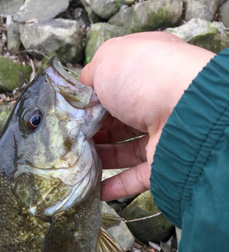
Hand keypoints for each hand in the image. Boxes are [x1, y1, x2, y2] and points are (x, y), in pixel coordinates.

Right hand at [80, 32, 214, 200]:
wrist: (185, 108)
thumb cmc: (144, 75)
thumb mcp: (107, 61)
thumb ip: (89, 74)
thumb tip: (81, 90)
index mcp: (144, 72)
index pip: (112, 89)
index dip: (89, 102)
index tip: (68, 115)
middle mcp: (154, 102)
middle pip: (116, 122)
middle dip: (91, 133)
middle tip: (67, 142)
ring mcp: (161, 133)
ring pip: (124, 150)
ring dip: (99, 159)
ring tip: (74, 165)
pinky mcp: (164, 163)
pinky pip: (136, 177)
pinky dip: (115, 186)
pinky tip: (94, 191)